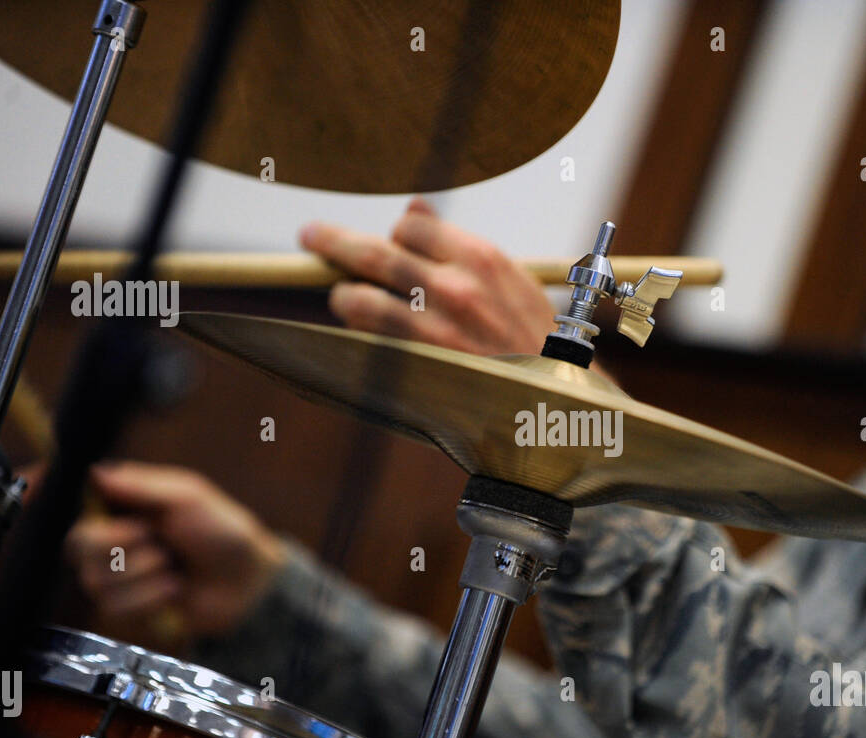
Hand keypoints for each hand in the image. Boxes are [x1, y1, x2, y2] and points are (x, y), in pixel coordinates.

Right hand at [64, 461, 286, 636]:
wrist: (246, 582)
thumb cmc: (222, 531)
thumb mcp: (186, 497)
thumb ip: (139, 485)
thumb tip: (93, 472)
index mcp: (124, 507)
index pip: (78, 506)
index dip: (81, 516)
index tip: (112, 518)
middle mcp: (113, 540)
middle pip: (77, 545)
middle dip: (120, 545)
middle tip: (156, 541)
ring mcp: (119, 576)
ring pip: (95, 579)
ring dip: (144, 573)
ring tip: (173, 567)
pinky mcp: (128, 609)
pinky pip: (115, 606)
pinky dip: (151, 597)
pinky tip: (175, 589)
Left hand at [300, 197, 555, 355]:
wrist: (555, 403)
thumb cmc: (533, 339)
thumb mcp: (512, 282)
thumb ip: (460, 246)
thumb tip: (414, 205)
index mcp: (484, 259)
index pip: (412, 224)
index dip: (397, 232)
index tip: (392, 240)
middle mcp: (456, 289)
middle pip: (376, 253)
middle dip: (334, 242)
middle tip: (310, 236)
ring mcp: (435, 330)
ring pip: (362, 297)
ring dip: (345, 294)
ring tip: (342, 296)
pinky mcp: (421, 368)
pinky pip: (370, 340)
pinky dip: (358, 328)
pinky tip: (356, 325)